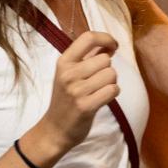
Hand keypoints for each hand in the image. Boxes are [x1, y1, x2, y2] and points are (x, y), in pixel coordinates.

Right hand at [32, 31, 119, 159]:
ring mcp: (76, 90)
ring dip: (111, 82)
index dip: (106, 38)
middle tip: (99, 80)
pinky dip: (113, 93)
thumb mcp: (69, 74)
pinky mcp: (86, 106)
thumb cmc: (65, 100)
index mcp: (63, 62)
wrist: (55, 130)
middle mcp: (68, 74)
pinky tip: (103, 98)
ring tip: (100, 90)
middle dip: (108, 69)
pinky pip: (113, 90)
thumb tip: (109, 44)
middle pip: (105, 59)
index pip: (88, 37)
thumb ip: (87, 57)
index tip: (113, 46)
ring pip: (111, 74)